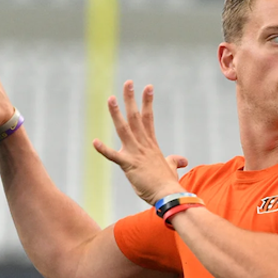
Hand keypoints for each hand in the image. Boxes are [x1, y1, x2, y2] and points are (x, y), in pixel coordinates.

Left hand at [93, 81, 188, 204]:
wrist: (168, 194)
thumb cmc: (168, 183)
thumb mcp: (172, 168)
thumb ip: (175, 161)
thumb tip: (183, 160)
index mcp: (151, 144)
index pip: (148, 118)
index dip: (147, 102)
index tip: (147, 87)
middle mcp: (143, 145)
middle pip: (135, 117)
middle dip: (131, 99)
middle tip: (128, 83)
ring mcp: (135, 153)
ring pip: (124, 129)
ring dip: (116, 113)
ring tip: (110, 98)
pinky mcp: (129, 165)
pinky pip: (114, 156)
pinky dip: (104, 150)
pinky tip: (94, 142)